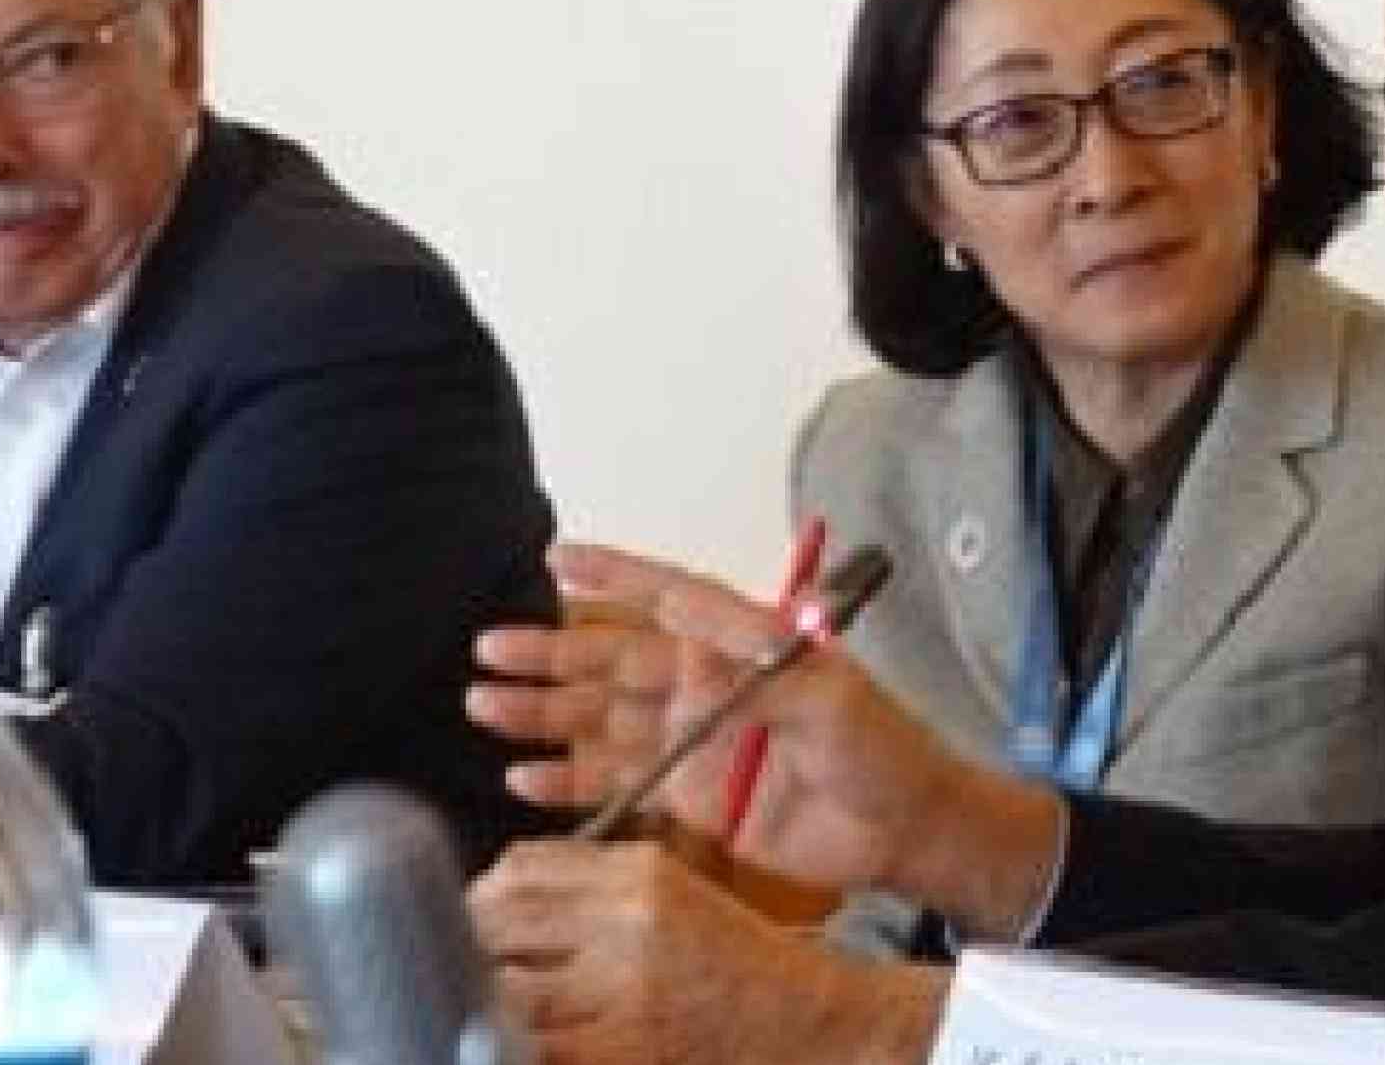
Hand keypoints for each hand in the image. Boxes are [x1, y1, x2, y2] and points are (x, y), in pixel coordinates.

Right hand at [467, 542, 1064, 935]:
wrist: (900, 828)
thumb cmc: (880, 747)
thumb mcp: (830, 697)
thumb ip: (757, 673)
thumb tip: (694, 646)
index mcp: (740, 645)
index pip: (667, 596)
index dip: (614, 575)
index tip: (556, 557)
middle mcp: (704, 685)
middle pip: (614, 660)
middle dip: (552, 653)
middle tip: (488, 649)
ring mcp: (691, 742)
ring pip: (601, 719)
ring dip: (545, 712)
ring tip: (484, 704)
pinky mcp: (687, 798)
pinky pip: (616, 781)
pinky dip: (569, 779)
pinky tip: (523, 776)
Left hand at [469, 839, 942, 1064]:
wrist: (814, 1023)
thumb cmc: (742, 966)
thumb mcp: (677, 896)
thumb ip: (596, 886)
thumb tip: (497, 898)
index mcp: (642, 871)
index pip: (521, 868)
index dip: (482, 896)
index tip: (474, 921)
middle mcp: (629, 918)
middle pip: (499, 919)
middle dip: (471, 947)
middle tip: (463, 970)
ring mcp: (626, 986)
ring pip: (505, 989)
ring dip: (488, 1004)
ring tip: (490, 1014)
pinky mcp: (625, 1047)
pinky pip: (535, 1047)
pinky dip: (517, 1048)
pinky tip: (520, 1047)